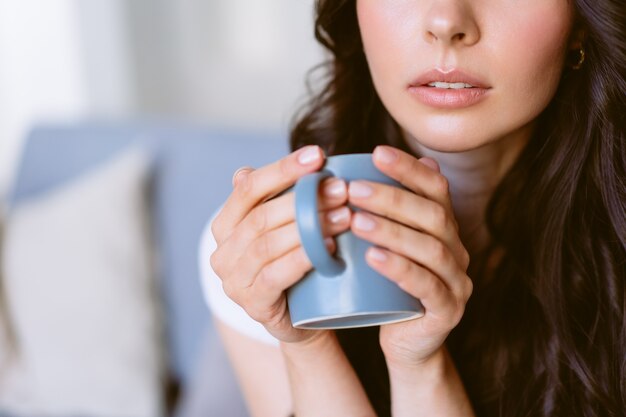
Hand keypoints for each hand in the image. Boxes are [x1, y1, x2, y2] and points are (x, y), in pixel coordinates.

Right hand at [210, 146, 350, 344]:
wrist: (304, 318)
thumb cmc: (295, 264)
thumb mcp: (286, 227)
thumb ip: (277, 198)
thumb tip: (267, 166)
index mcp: (226, 224)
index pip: (248, 189)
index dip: (282, 169)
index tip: (318, 154)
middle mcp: (222, 252)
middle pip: (260, 216)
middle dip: (303, 199)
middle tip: (340, 188)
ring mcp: (234, 281)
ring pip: (268, 244)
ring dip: (308, 227)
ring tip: (344, 214)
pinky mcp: (252, 305)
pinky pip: (275, 276)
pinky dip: (303, 258)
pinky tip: (329, 247)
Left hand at [347, 146, 471, 366]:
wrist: (404, 340)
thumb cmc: (387, 286)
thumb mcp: (383, 246)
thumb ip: (378, 213)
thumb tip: (359, 168)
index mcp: (445, 228)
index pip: (435, 188)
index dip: (409, 169)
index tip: (376, 153)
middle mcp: (457, 250)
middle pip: (432, 215)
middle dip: (391, 198)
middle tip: (352, 189)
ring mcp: (457, 281)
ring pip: (430, 249)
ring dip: (392, 231)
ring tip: (355, 221)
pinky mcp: (448, 311)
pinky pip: (427, 287)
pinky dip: (400, 269)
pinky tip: (372, 258)